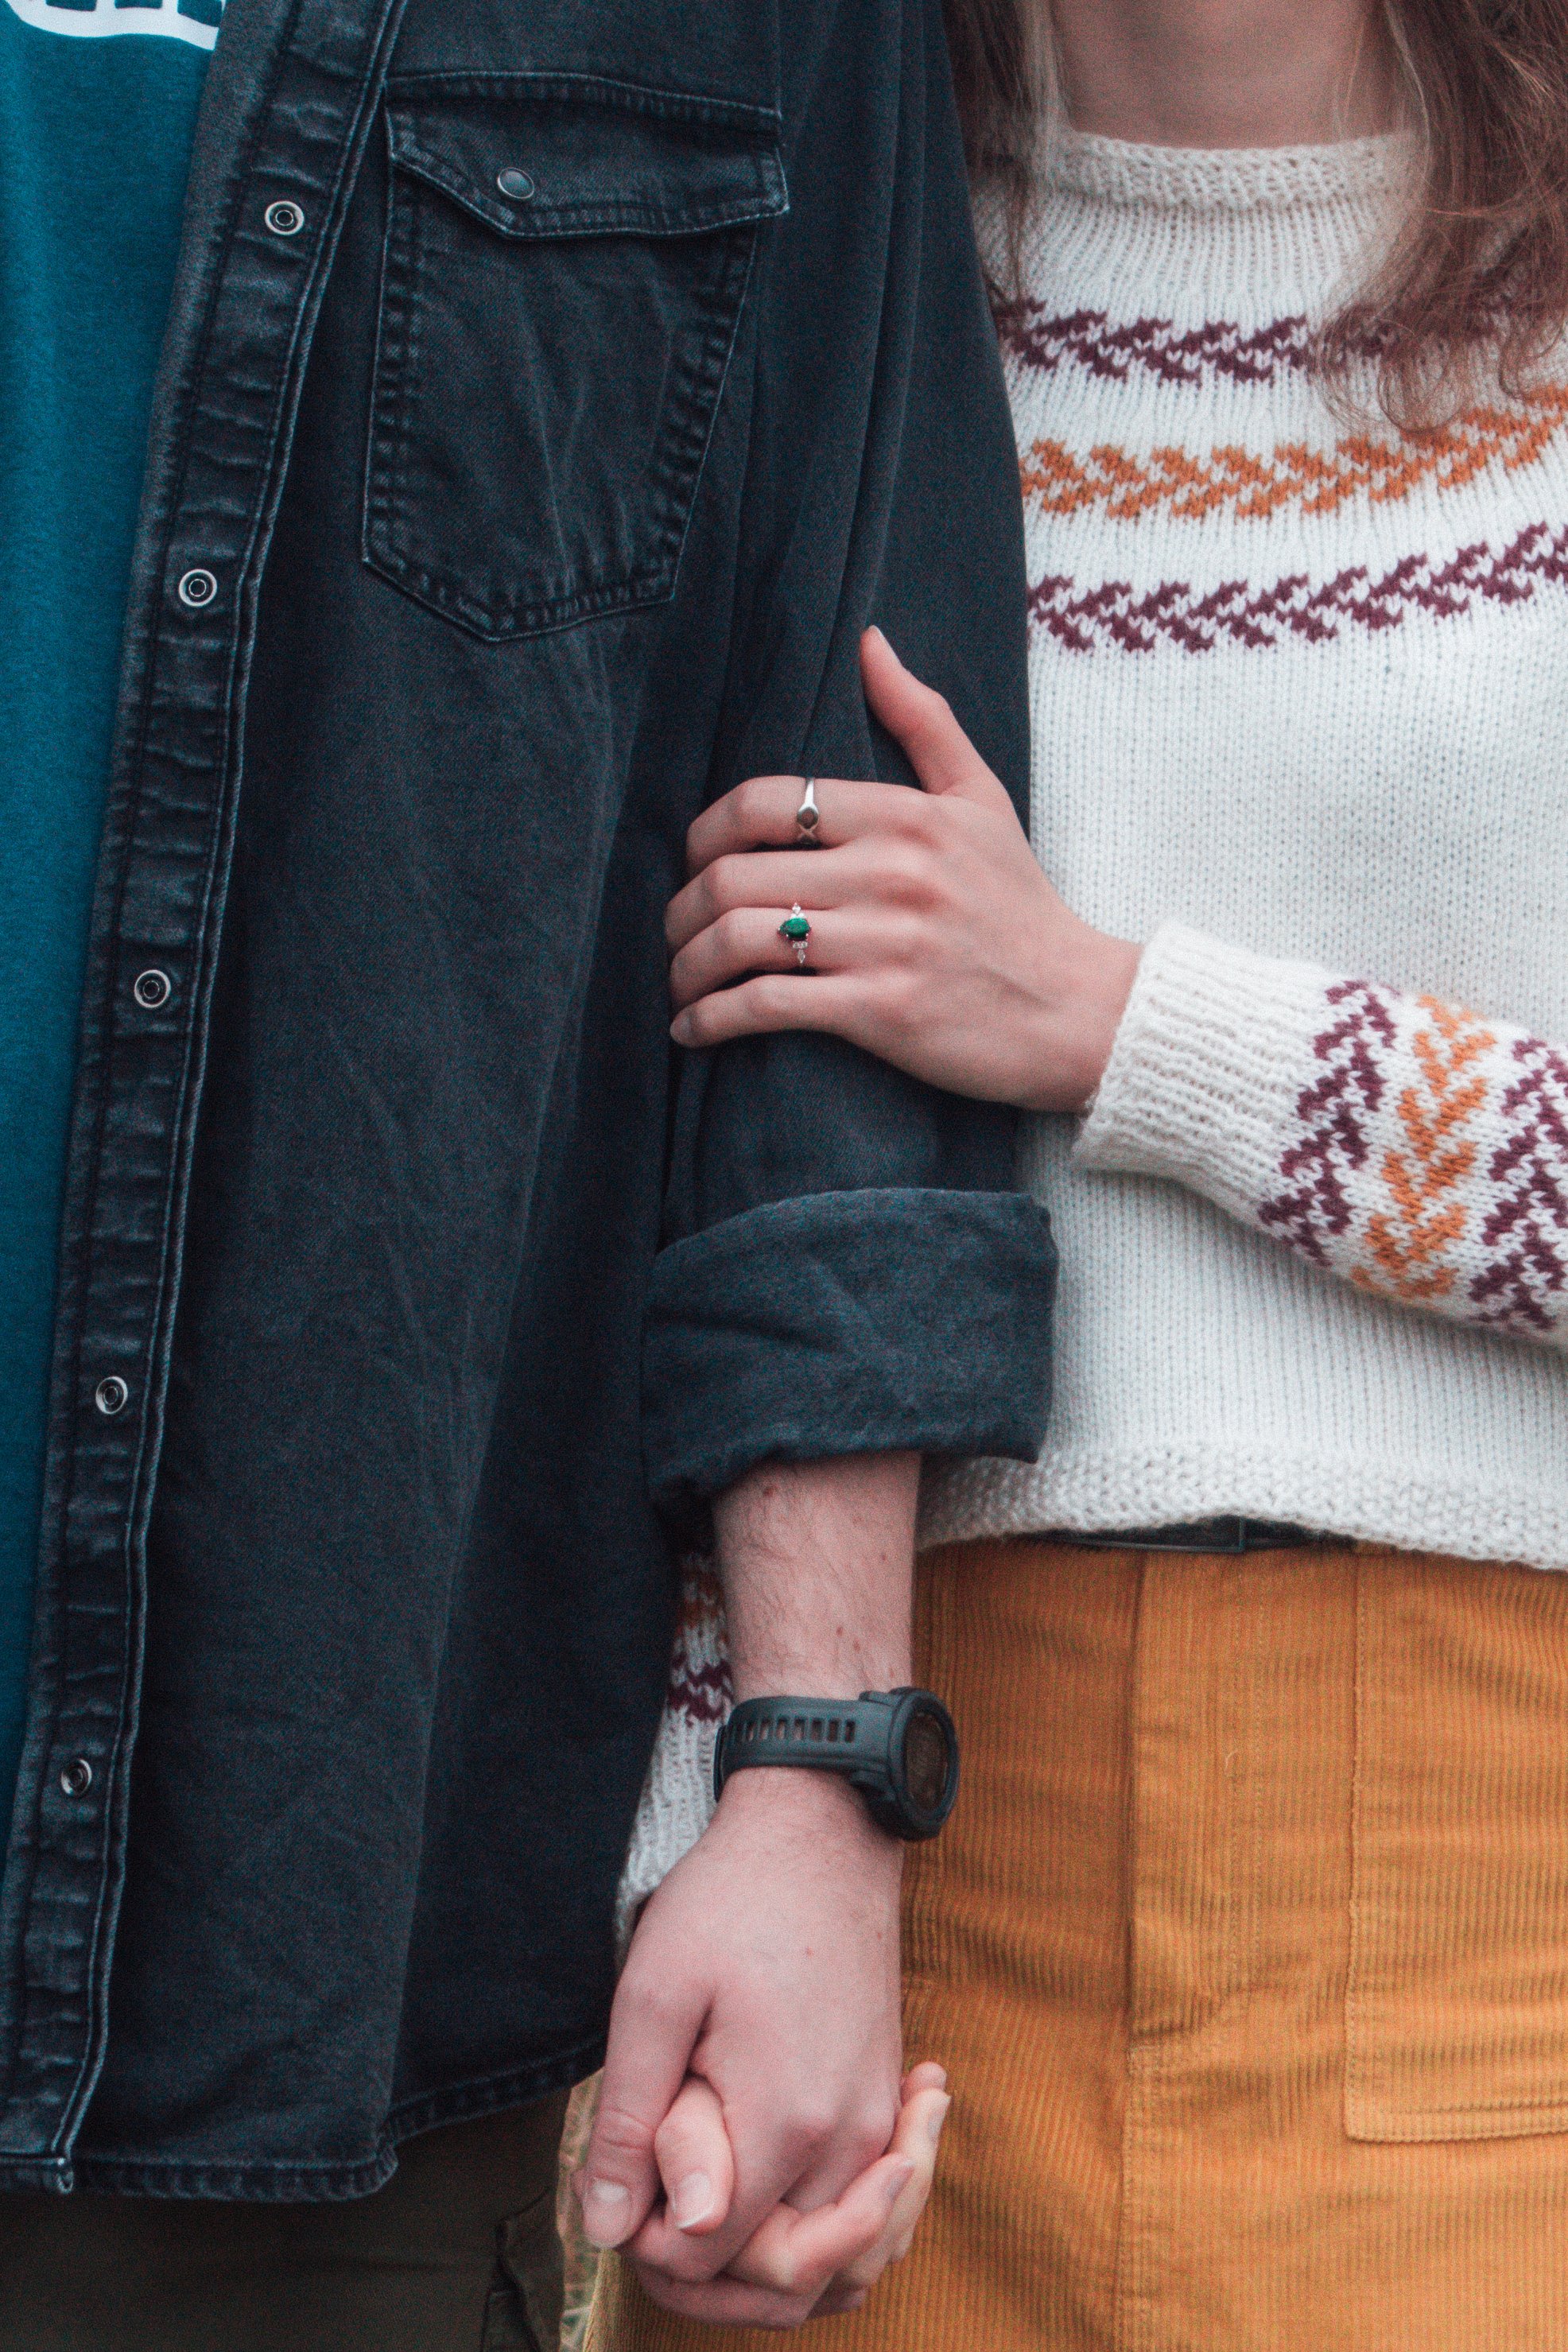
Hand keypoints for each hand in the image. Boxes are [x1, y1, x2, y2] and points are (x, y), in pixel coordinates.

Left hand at [576, 1767, 904, 2327]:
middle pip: (785, 2279)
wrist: (823, 1830)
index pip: (714, 2257)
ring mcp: (879, 2124)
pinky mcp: (888, 2103)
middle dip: (707, 2273)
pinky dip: (820, 2230)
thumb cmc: (730, 1900)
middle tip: (647, 2209)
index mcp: (786, 2122)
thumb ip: (633, 2123)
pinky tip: (761, 2188)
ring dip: (767, 2264)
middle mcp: (851, 2141)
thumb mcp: (653, 1995)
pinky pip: (866, 2212)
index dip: (650, 2248)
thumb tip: (611, 2230)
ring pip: (837, 2261)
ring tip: (699, 2208)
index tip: (618, 2192)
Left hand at [667, 627, 1140, 1114]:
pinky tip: (693, 1029)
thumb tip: (870, 642)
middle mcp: (890, 872)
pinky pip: (767, 1006)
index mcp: (903, 815)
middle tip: (674, 931)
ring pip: (741, 940)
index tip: (694, 862)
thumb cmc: (1020, 905)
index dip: (704, 832)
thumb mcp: (982, 799)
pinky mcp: (882, 1011)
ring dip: (687, 966)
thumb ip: (923, 720)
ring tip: (679, 982)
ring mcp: (885, 943)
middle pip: (736, 875)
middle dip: (682, 910)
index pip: (764, 801)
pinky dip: (712, 1019)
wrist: (1079, 1011)